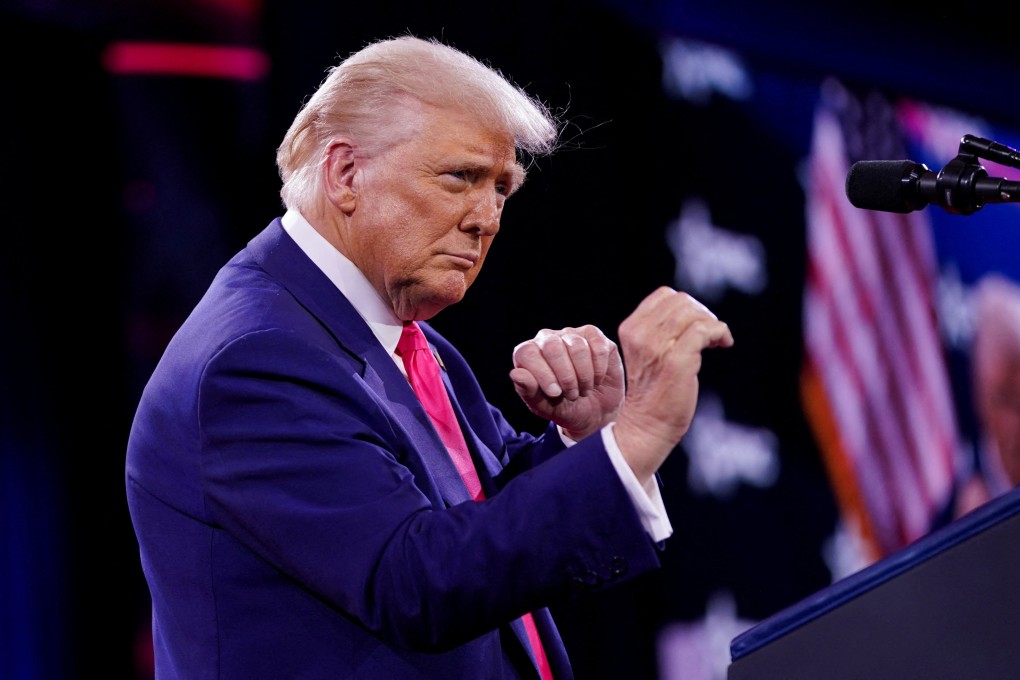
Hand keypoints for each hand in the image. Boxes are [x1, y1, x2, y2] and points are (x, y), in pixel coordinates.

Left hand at [509, 325, 624, 439]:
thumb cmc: (563, 407)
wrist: (594, 412)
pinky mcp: (594, 336)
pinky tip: (597, 379)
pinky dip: (599, 368)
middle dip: (565, 376)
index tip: (555, 393)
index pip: (527, 353)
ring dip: (584, 375)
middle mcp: (548, 339)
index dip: (542, 374)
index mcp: (528, 354)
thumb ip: (528, 391)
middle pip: (552, 347)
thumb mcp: (543, 406)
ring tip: (584, 390)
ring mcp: (572, 335)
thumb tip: (515, 374)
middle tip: (571, 395)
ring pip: (577, 347)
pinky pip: (597, 346)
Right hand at [612, 287, 733, 483]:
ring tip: (715, 342)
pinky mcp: (677, 360)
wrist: (648, 424)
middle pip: (681, 302)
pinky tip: (723, 344)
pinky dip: (720, 332)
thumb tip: (695, 312)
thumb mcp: (647, 351)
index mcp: (630, 328)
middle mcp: (640, 335)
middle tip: (709, 336)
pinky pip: (704, 330)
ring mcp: (657, 347)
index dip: (686, 306)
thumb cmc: (654, 390)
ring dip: (712, 323)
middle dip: (702, 314)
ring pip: (693, 314)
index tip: (696, 325)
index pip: (664, 296)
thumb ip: (660, 330)